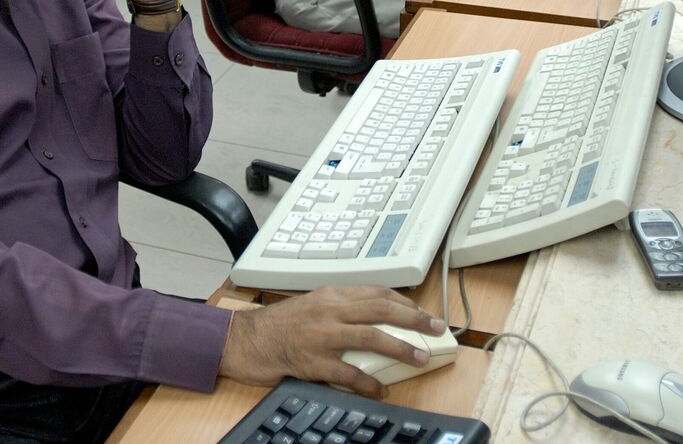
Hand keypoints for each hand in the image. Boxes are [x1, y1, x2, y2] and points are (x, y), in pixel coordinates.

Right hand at [220, 286, 446, 398]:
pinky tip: (380, 391)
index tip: (422, 312)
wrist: (245, 340)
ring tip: (420, 357)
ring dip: (400, 347)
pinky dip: (368, 383)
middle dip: (414, 319)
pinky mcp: (313, 361)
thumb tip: (375, 318)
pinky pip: (348, 373)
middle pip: (381, 309)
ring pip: (371, 336)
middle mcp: (329, 310)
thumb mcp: (312, 305)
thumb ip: (340, 308)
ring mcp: (322, 335)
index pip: (376, 292)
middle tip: (436, 328)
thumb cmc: (278, 325)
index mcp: (331, 295)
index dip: (404, 302)